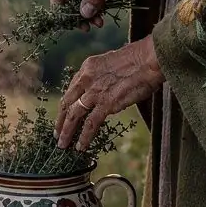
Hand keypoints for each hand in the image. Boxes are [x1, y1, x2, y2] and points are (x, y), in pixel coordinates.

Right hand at [47, 0, 164, 27]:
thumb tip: (83, 14)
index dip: (58, 3)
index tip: (66, 19)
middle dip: (74, 13)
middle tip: (84, 26)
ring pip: (76, 1)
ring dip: (84, 14)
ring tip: (96, 24)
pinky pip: (87, 1)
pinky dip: (92, 11)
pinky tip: (100, 19)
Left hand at [54, 36, 164, 152]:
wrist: (148, 60)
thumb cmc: (138, 60)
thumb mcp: (111, 63)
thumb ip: (103, 76)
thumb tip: (104, 87)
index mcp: (87, 67)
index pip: (72, 89)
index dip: (67, 103)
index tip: (64, 113)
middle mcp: (86, 79)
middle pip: (67, 102)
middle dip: (60, 120)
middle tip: (57, 133)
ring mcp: (95, 92)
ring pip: (74, 115)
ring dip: (67, 132)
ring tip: (63, 144)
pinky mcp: (106, 104)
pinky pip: (91, 124)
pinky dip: (84, 137)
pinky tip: (81, 146)